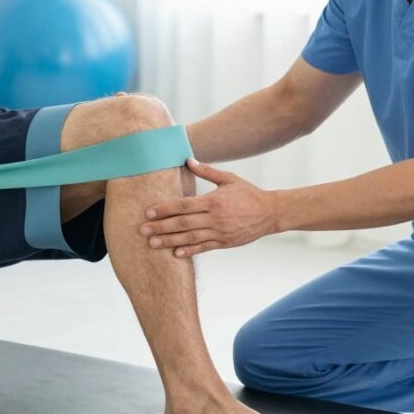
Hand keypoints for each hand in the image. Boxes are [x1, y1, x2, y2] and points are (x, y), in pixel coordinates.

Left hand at [140, 158, 278, 256]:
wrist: (270, 213)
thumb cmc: (248, 193)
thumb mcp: (229, 179)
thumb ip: (207, 171)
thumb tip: (188, 160)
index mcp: (213, 201)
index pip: (184, 205)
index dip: (165, 209)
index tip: (149, 211)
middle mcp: (214, 218)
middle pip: (183, 223)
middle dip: (161, 227)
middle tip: (143, 230)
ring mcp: (219, 232)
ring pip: (190, 238)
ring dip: (169, 241)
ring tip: (152, 243)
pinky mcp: (224, 243)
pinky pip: (203, 247)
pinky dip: (189, 251)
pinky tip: (175, 253)